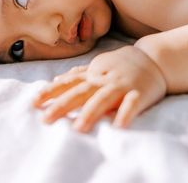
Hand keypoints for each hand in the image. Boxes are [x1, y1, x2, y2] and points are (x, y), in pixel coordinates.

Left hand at [33, 45, 166, 131]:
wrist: (153, 58)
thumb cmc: (121, 65)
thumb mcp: (98, 66)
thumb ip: (79, 73)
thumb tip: (57, 79)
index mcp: (93, 74)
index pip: (68, 83)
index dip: (51, 91)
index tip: (34, 102)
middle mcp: (104, 78)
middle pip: (80, 92)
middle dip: (62, 105)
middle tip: (46, 119)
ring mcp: (122, 84)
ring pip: (103, 98)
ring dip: (90, 113)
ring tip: (78, 129)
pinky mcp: (140, 93)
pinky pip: (132, 104)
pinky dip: (125, 114)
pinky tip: (118, 126)